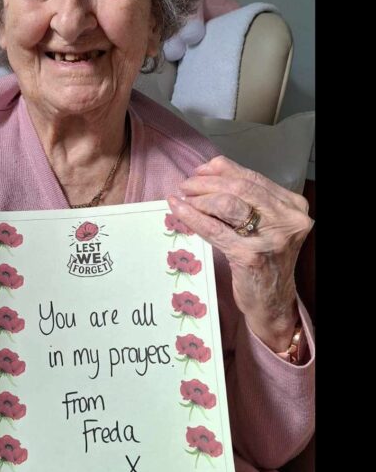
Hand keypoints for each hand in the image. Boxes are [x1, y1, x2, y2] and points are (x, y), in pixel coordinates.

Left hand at [168, 155, 313, 351]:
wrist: (273, 301)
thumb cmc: (266, 259)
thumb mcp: (265, 224)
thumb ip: (247, 199)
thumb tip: (209, 171)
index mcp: (292, 206)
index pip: (253, 177)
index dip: (222, 169)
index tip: (199, 171)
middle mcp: (287, 219)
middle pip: (239, 187)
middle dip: (206, 183)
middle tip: (185, 185)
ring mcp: (270, 238)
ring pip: (227, 204)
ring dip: (199, 198)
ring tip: (183, 198)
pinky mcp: (249, 256)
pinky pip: (214, 229)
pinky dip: (192, 217)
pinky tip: (179, 210)